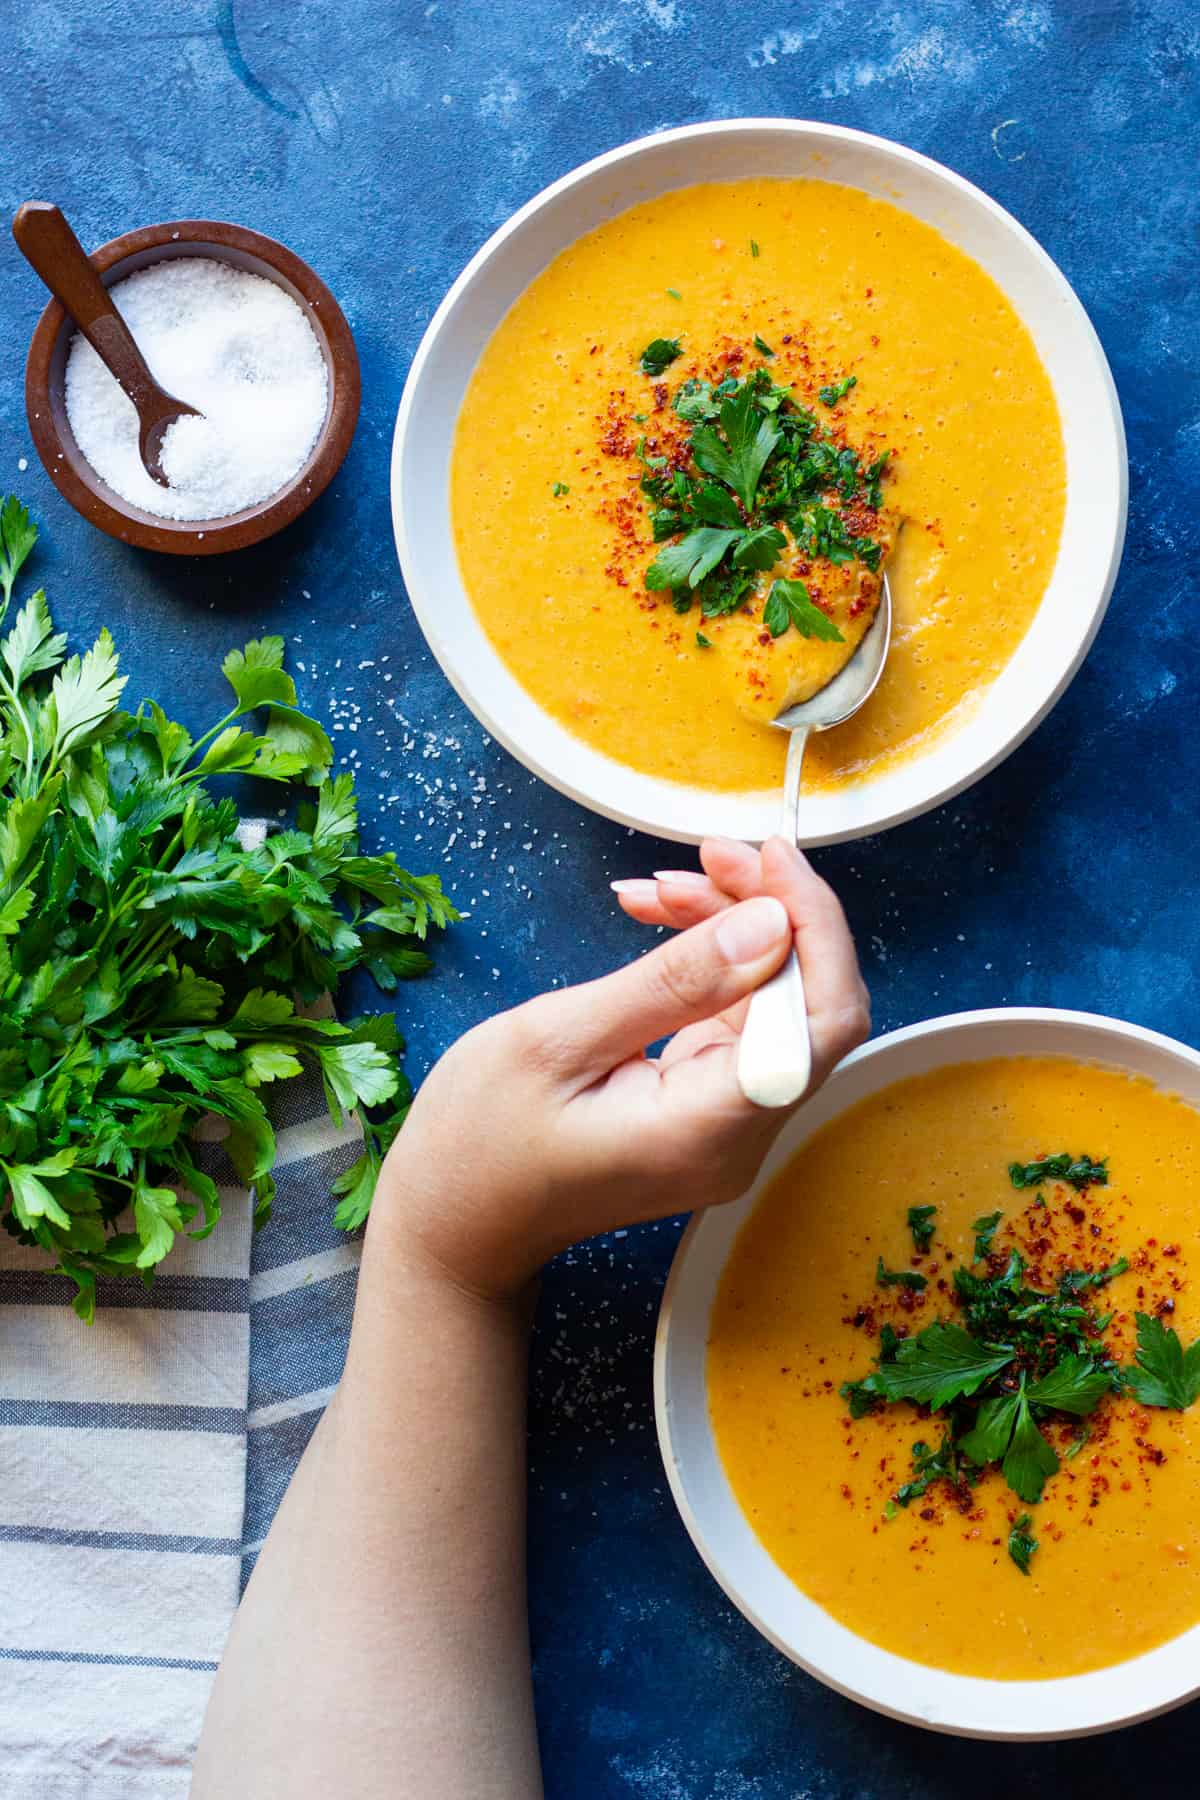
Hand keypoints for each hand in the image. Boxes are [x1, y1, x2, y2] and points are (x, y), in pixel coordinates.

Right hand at [371, 836, 869, 1300]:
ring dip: (731, 930)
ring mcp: (727, 1128)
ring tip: (659, 886)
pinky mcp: (707, 1112)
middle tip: (707, 852)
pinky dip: (707, 965)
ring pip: (771, 1004)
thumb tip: (771, 923)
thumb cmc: (482, 1141)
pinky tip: (660, 920)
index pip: (821, 1018)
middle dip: (769, 913)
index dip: (816, 926)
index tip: (768, 857)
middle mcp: (740, 1135)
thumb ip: (674, 981)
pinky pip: (734, 1022)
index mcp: (711, 1126)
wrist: (454, 1224)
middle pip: (805, 1003)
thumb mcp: (559, 1038)